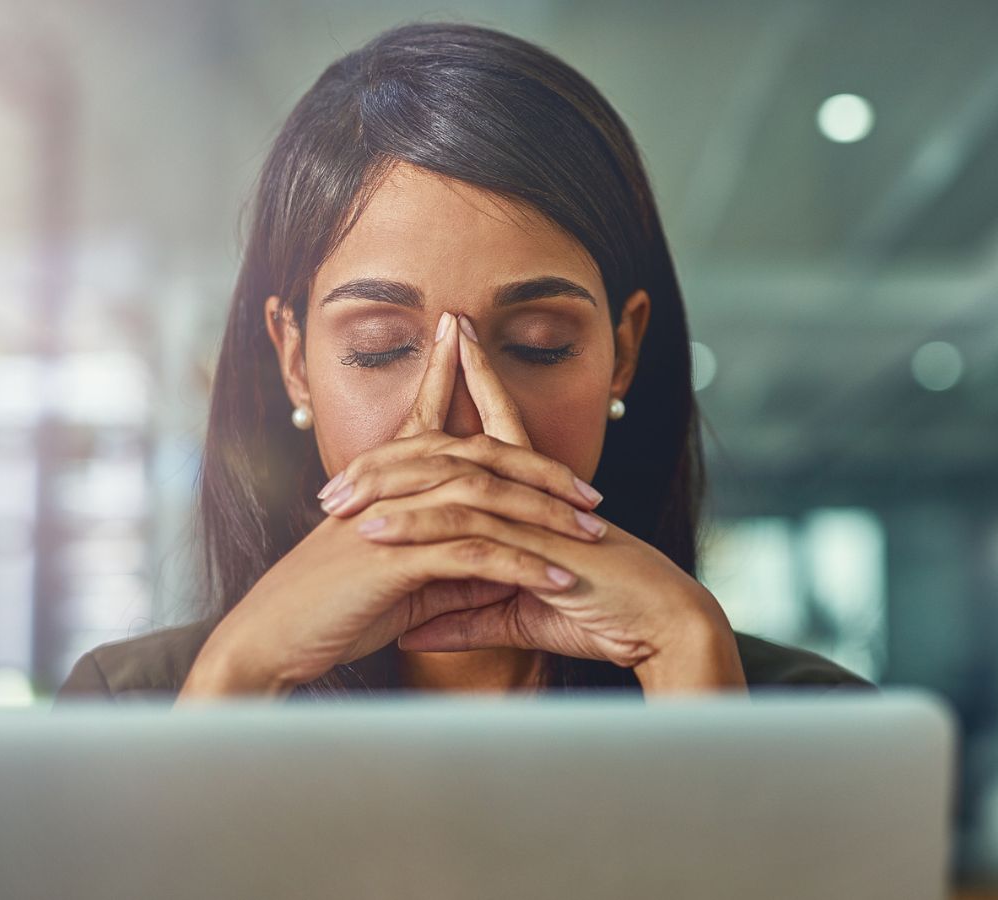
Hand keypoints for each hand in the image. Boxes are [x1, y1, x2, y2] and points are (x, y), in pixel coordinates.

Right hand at [178, 312, 607, 700]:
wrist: (267, 642)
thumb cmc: (328, 612)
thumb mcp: (400, 581)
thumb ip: (447, 562)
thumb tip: (503, 561)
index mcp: (387, 481)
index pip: (445, 431)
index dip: (490, 416)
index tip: (561, 455)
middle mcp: (390, 485)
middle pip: (482, 456)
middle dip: (543, 472)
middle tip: (592, 494)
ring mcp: (391, 516)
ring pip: (485, 498)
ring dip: (545, 517)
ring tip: (594, 536)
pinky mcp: (393, 557)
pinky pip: (474, 552)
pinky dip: (523, 564)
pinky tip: (560, 579)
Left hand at [329, 312, 745, 691]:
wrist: (661, 628)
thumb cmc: (604, 618)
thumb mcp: (519, 616)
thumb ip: (465, 616)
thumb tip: (412, 625)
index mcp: (535, 500)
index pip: (494, 433)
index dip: (469, 390)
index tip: (440, 356)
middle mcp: (533, 494)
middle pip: (456, 449)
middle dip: (397, 449)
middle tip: (339, 469)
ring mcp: (536, 513)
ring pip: (453, 483)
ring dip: (390, 489)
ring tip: (336, 502)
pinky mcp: (538, 543)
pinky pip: (469, 529)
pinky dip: (420, 529)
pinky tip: (377, 532)